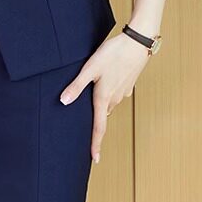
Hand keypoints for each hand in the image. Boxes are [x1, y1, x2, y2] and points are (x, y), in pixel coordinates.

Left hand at [59, 33, 151, 164]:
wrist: (138, 42)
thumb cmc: (113, 53)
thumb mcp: (90, 68)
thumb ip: (77, 86)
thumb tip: (63, 102)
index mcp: (104, 98)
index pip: (99, 127)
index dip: (95, 144)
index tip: (95, 159)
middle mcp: (115, 98)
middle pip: (103, 116)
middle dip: (95, 124)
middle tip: (85, 130)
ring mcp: (123, 91)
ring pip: (109, 104)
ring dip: (101, 106)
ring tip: (92, 102)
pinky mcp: (128, 83)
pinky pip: (116, 94)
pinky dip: (109, 94)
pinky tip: (104, 83)